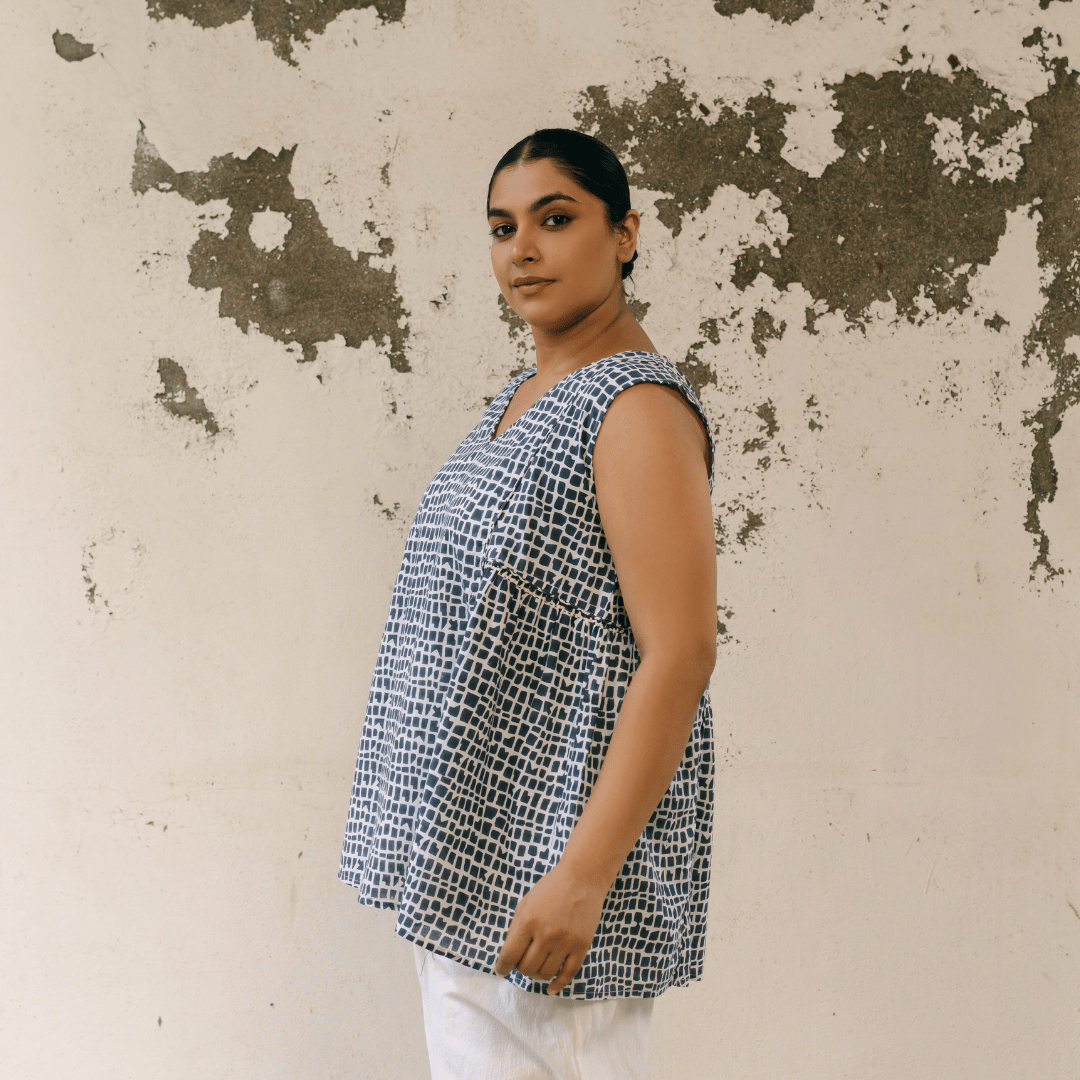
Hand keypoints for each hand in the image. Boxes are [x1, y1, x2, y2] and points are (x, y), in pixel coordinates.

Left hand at [494, 860, 607, 994]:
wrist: (582, 878)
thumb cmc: (550, 888)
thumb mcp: (526, 903)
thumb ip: (516, 929)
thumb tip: (509, 956)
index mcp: (528, 921)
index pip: (509, 955)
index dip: (502, 967)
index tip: (501, 970)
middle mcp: (546, 934)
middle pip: (526, 968)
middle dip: (520, 968)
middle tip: (523, 961)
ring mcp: (565, 942)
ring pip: (545, 974)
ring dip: (537, 973)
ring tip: (537, 964)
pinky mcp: (581, 946)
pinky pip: (568, 975)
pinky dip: (557, 984)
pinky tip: (551, 987)